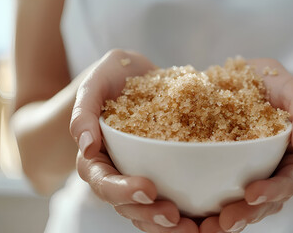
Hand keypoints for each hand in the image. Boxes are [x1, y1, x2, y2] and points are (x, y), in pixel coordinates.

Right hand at [70, 50, 198, 232]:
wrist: (137, 75)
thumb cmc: (112, 77)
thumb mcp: (95, 82)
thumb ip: (84, 109)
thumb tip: (86, 145)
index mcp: (97, 157)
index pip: (104, 181)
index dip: (122, 191)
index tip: (148, 189)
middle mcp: (117, 172)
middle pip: (127, 205)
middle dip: (149, 215)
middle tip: (174, 217)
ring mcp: (140, 174)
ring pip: (150, 210)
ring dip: (169, 224)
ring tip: (195, 227)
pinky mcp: (164, 171)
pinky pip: (173, 196)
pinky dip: (188, 209)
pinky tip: (208, 214)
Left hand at [200, 59, 292, 231]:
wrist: (241, 78)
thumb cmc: (271, 83)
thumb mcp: (290, 88)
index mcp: (292, 156)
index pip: (291, 180)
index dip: (274, 191)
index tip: (252, 193)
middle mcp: (271, 171)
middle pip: (266, 202)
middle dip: (247, 214)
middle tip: (225, 222)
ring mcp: (248, 175)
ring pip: (242, 205)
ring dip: (226, 220)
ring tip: (205, 228)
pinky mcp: (224, 172)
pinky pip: (218, 192)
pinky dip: (206, 206)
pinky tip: (189, 214)